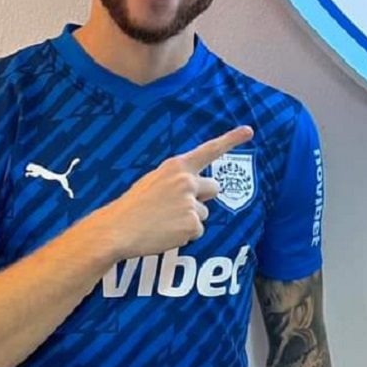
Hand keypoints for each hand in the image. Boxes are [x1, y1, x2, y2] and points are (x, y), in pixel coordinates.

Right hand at [92, 126, 253, 259]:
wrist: (117, 229)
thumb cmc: (133, 207)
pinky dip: (184, 235)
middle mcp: (187, 180)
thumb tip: (198, 190)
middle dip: (203, 198)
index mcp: (176, 166)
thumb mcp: (154, 182)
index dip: (231, 139)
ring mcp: (191, 202)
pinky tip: (166, 233)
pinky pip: (197, 232)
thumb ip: (177, 180)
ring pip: (204, 213)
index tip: (249, 131)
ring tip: (164, 221)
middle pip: (215, 188)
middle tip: (178, 207)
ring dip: (189, 220)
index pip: (209, 150)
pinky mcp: (192, 224)